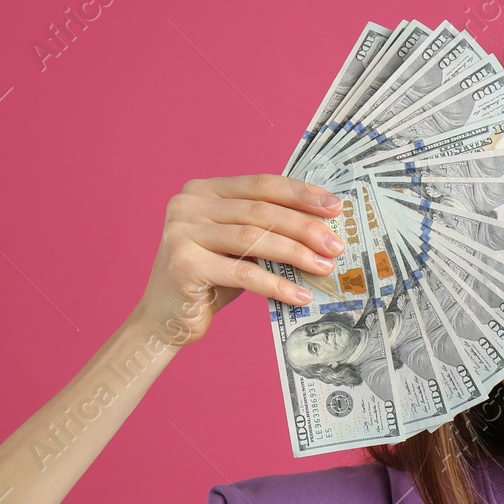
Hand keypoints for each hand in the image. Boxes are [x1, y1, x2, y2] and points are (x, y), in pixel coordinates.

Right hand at [130, 174, 344, 347]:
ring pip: (254, 239)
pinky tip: (300, 295)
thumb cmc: (210, 279)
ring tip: (325, 268)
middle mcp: (188, 204)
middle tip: (336, 245)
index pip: (261, 184)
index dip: (301, 194)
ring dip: (296, 254)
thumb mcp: (239, 247)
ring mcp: (181, 232)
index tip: (335, 207)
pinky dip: (276, 285)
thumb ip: (266, 229)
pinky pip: (242, 273)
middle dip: (305, 227)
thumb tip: (323, 228)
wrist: (166, 318)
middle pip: (261, 211)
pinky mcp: (184, 264)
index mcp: (204, 190)